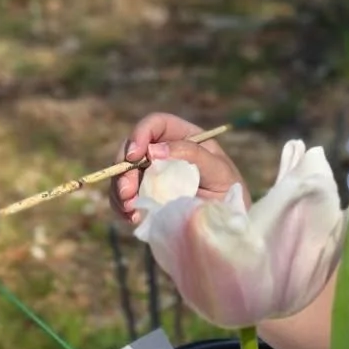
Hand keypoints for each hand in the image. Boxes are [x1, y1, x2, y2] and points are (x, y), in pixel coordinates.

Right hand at [110, 111, 245, 224]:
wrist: (227, 224)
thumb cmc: (228, 191)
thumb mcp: (218, 171)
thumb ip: (192, 155)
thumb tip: (153, 151)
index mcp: (183, 137)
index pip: (155, 124)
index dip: (140, 134)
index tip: (135, 156)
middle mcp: (163, 152)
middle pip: (132, 148)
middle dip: (124, 169)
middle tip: (127, 192)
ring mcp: (151, 174)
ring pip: (123, 173)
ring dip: (120, 190)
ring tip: (129, 209)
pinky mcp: (144, 196)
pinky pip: (124, 196)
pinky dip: (121, 206)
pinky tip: (131, 217)